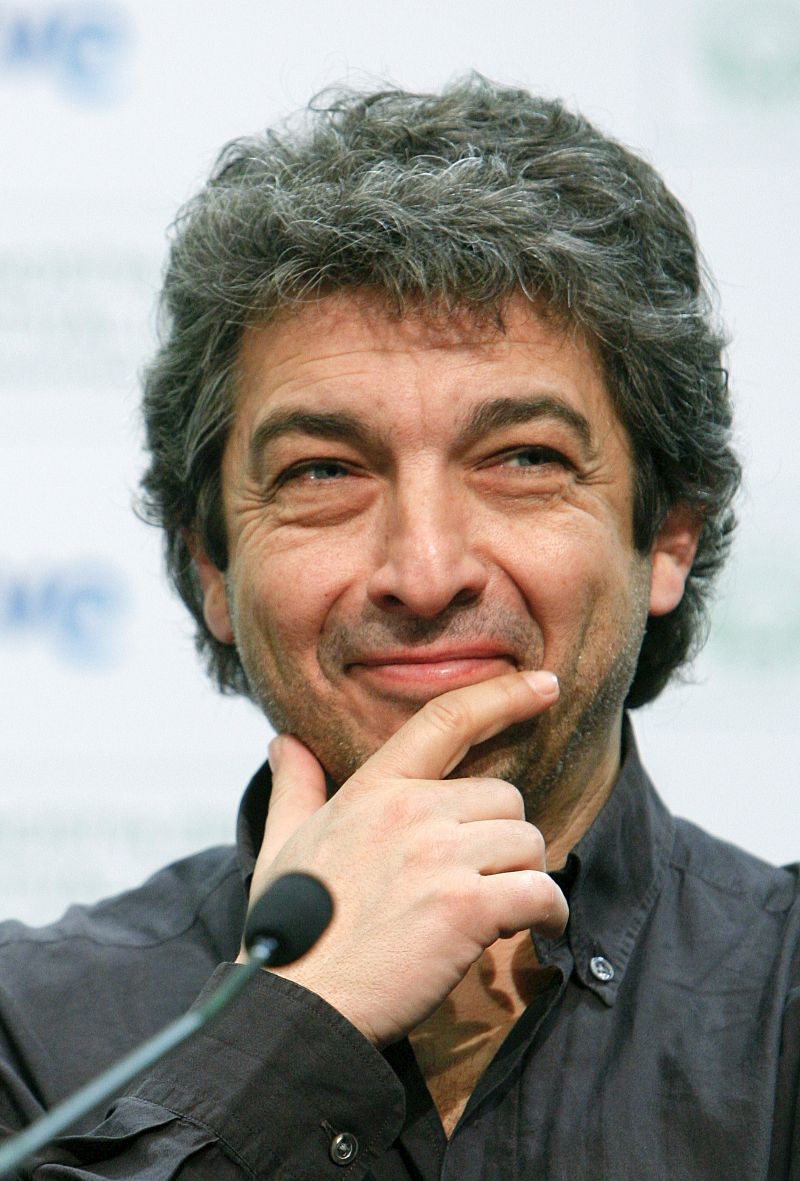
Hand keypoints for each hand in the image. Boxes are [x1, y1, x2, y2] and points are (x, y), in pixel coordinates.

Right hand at [239, 669, 567, 1046]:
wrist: (298, 1006)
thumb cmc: (291, 930)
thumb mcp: (281, 845)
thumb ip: (294, 787)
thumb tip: (284, 741)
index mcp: (374, 790)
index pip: (447, 720)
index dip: (504, 695)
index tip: (546, 684)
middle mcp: (411, 810)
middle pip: (506, 796)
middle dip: (503, 838)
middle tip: (480, 880)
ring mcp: (440, 856)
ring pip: (528, 842)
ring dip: (523, 877)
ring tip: (495, 910)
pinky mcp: (466, 907)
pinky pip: (540, 891)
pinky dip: (549, 912)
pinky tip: (533, 928)